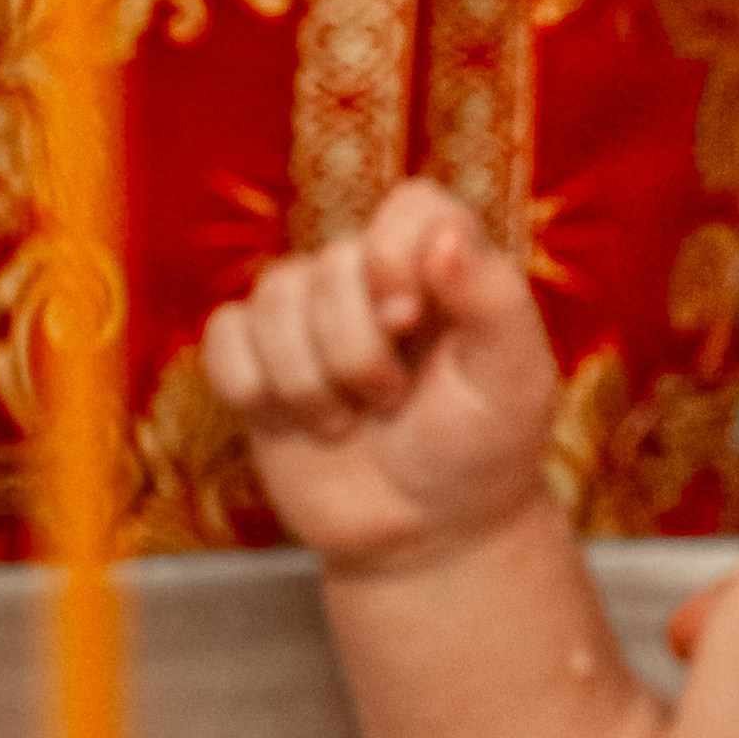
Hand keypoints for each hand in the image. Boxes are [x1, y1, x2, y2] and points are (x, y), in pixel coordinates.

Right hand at [203, 178, 557, 572]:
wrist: (425, 531)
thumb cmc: (482, 448)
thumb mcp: (514, 379)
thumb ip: (494, 300)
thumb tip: (445, 236)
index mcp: (445, 263)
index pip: (410, 206)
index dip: (394, 256)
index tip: (409, 320)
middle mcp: (374, 276)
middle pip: (329, 264)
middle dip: (356, 352)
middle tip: (393, 401)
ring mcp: (311, 315)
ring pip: (272, 296)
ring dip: (308, 380)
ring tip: (350, 421)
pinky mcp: (259, 358)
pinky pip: (224, 335)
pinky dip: (253, 388)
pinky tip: (295, 422)